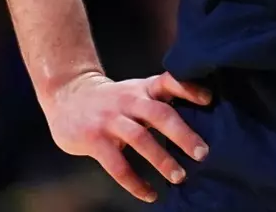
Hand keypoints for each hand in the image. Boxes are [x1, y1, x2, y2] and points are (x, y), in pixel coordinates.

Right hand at [43, 70, 211, 202]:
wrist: (66, 95)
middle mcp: (129, 100)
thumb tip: (199, 120)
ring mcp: (110, 119)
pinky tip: (149, 194)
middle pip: (159, 113)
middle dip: (183, 134)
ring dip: (162, 159)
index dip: (189, 88)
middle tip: (202, 153)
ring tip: (179, 176)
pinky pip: (117, 165)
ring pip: (140, 138)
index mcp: (143, 88)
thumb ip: (160, 101)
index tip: (209, 100)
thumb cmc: (111, 99)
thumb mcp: (136, 91)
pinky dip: (135, 183)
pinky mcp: (95, 140)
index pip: (169, 81)